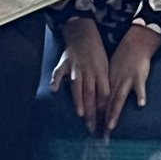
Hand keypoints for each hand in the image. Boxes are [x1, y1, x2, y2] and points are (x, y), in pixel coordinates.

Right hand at [51, 18, 109, 133]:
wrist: (83, 31)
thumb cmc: (96, 51)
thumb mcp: (105, 65)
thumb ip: (103, 83)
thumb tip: (106, 102)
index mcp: (101, 72)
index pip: (104, 94)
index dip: (105, 109)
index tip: (106, 124)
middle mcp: (89, 71)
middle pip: (92, 94)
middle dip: (93, 112)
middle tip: (93, 128)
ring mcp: (76, 67)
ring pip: (78, 86)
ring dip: (79, 100)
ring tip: (80, 114)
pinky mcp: (65, 62)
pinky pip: (59, 72)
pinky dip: (56, 80)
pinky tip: (54, 90)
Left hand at [104, 25, 160, 135]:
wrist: (135, 44)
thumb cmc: (123, 59)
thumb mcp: (111, 71)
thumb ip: (107, 85)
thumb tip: (99, 99)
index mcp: (108, 82)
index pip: (100, 101)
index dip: (96, 115)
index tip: (92, 129)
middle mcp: (115, 83)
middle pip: (108, 104)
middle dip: (103, 120)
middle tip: (100, 134)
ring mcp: (127, 80)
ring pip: (119, 98)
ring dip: (115, 112)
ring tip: (111, 125)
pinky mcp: (139, 76)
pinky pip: (140, 87)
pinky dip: (140, 95)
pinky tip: (141, 104)